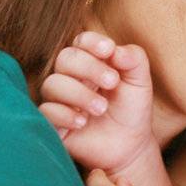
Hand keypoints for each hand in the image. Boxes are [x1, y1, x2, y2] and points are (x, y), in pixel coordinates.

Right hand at [38, 32, 158, 174]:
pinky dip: (64, 115)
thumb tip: (117, 50)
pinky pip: (44, 111)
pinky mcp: (51, 121)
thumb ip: (134, 60)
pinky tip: (82, 122)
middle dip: (89, 67)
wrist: (129, 144)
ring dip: (79, 94)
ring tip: (102, 108)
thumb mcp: (140, 82)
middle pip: (65, 58)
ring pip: (52, 84)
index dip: (92, 42)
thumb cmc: (131, 108)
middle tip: (112, 82)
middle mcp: (71, 77)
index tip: (108, 50)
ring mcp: (59, 99)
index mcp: (92, 62)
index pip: (82, 41)